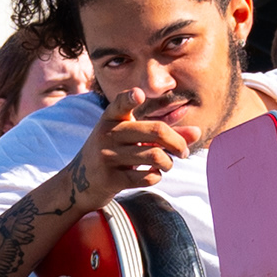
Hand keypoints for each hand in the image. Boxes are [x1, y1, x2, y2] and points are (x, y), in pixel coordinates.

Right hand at [74, 85, 191, 193]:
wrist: (79, 182)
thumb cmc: (113, 153)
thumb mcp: (131, 138)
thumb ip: (164, 133)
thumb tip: (197, 132)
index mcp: (111, 118)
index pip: (120, 104)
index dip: (129, 98)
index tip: (139, 94)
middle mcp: (107, 134)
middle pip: (155, 131)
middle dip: (178, 143)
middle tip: (184, 151)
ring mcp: (107, 157)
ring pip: (154, 156)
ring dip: (168, 163)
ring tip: (168, 164)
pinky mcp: (110, 178)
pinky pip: (146, 176)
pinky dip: (156, 176)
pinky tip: (153, 174)